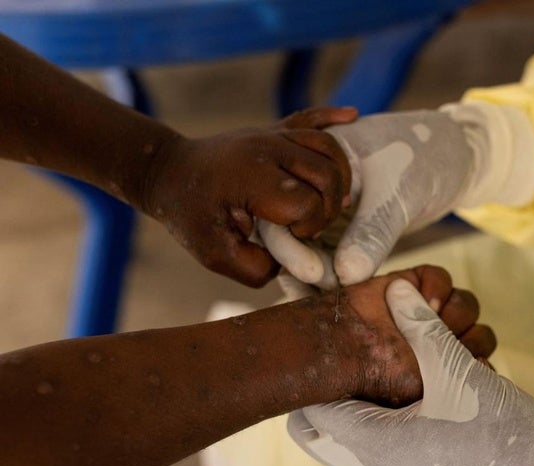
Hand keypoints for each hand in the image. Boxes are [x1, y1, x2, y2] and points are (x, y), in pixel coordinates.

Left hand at [141, 107, 356, 286]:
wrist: (167, 172)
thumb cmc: (190, 215)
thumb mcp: (214, 255)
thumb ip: (256, 268)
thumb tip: (292, 261)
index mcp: (252, 177)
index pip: (307, 202)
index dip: (308, 227)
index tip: (290, 237)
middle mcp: (266, 149)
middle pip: (327, 173)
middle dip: (329, 207)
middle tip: (311, 225)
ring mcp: (271, 136)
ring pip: (328, 147)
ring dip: (340, 176)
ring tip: (334, 200)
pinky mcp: (273, 130)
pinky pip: (309, 117)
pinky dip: (333, 117)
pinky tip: (353, 116)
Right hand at [259, 110, 474, 287]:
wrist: (450, 156)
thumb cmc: (422, 157)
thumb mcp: (396, 193)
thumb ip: (372, 232)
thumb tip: (346, 276)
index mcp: (308, 162)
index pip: (282, 206)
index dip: (290, 244)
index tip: (314, 273)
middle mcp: (307, 186)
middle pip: (287, 232)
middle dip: (300, 266)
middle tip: (326, 292)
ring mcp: (322, 210)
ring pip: (306, 250)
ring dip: (315, 277)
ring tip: (331, 304)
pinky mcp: (341, 230)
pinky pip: (327, 257)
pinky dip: (331, 277)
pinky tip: (339, 300)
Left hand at [289, 280, 533, 465]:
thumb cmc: (500, 437)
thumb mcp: (458, 372)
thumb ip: (422, 328)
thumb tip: (397, 291)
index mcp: (371, 444)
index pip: (310, 407)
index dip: (320, 370)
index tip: (337, 346)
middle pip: (321, 429)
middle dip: (335, 391)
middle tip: (361, 361)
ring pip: (349, 444)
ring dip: (363, 409)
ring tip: (393, 379)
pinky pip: (374, 460)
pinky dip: (382, 430)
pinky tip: (417, 406)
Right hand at [291, 265, 495, 406]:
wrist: (342, 346)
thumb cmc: (379, 375)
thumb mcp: (423, 385)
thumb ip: (458, 373)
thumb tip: (486, 364)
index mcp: (445, 372)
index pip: (483, 363)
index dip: (479, 360)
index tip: (469, 364)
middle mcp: (440, 342)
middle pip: (481, 334)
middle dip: (469, 338)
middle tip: (445, 343)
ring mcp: (428, 312)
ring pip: (466, 304)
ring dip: (455, 313)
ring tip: (432, 319)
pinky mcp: (414, 284)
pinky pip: (442, 278)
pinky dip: (437, 286)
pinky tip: (423, 300)